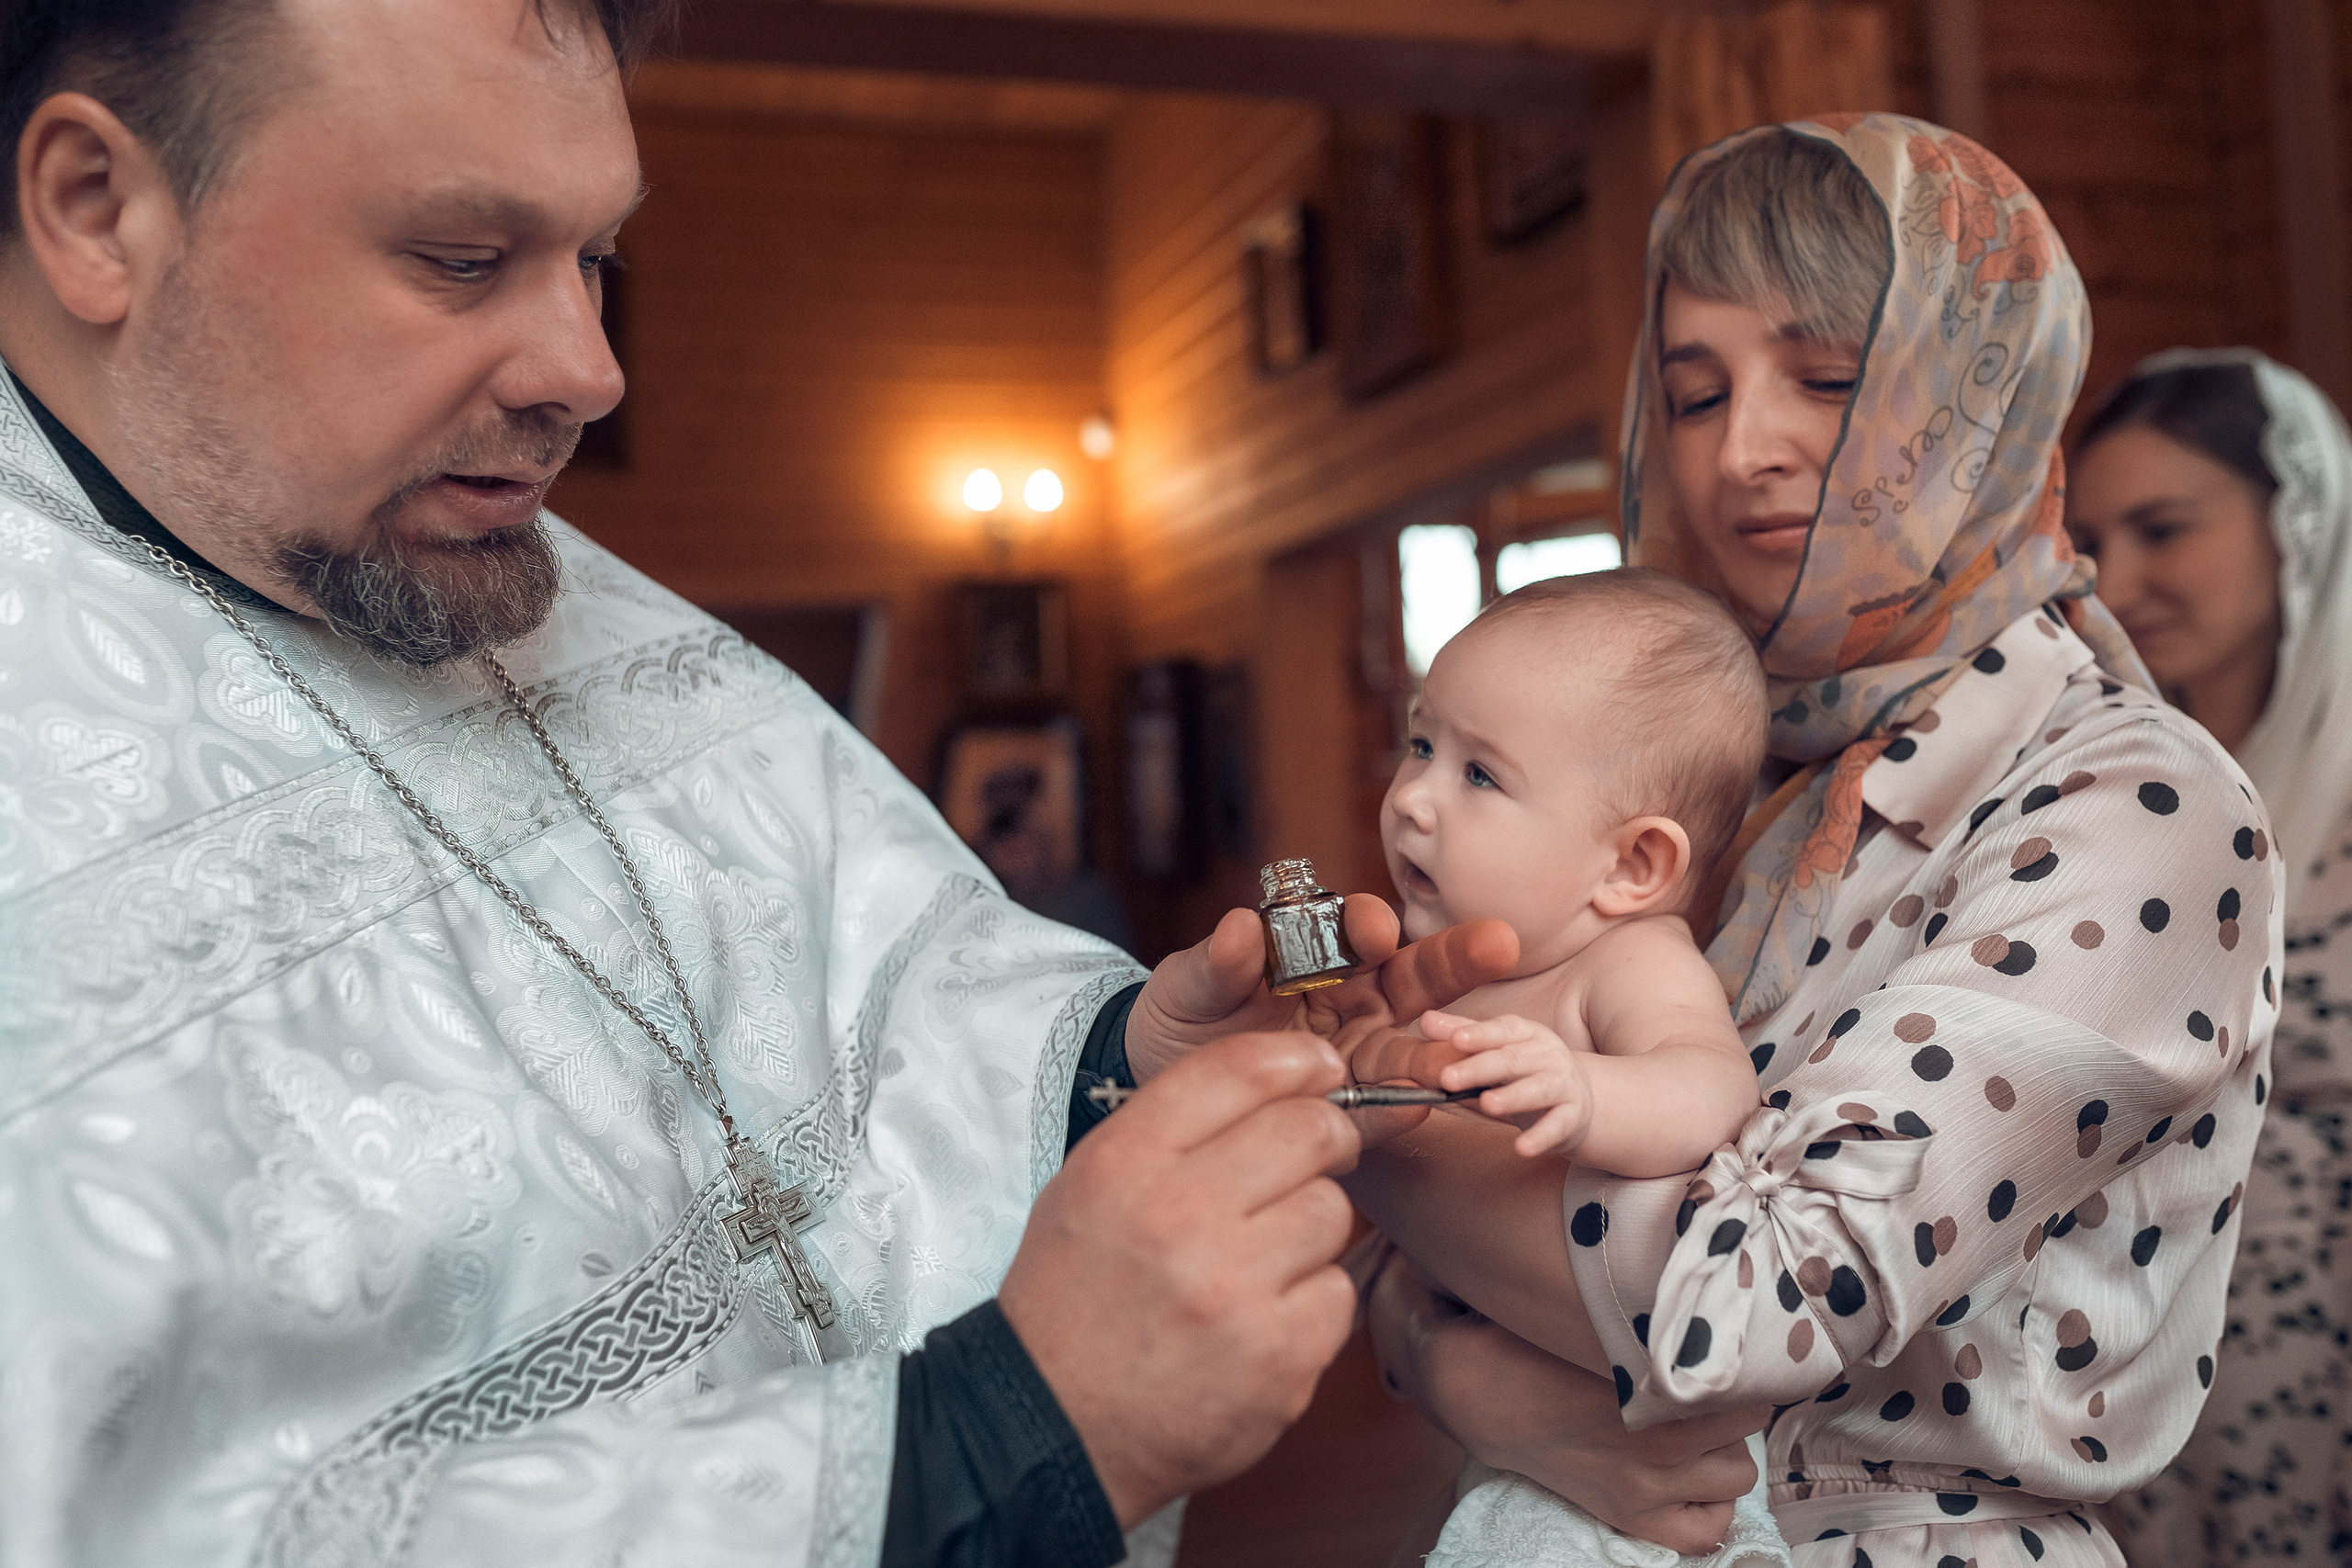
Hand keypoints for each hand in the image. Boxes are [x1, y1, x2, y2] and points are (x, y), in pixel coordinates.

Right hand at [1000, 1032, 1360, 1527]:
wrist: (1055, 1427)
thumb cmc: (1074, 1301)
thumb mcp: (1089, 1187)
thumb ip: (1174, 1128)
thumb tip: (1283, 1079)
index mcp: (1125, 1165)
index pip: (1238, 1071)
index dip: (1296, 1059)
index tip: (1319, 1066)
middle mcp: (1180, 1218)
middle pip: (1310, 1131)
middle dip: (1327, 1135)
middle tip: (1318, 1153)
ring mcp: (1234, 1291)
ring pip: (1332, 1211)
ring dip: (1310, 1227)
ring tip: (1264, 1257)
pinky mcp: (1279, 1357)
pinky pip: (1338, 1292)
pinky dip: (1312, 1303)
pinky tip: (1264, 1318)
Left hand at [1123, 895, 1516, 1087]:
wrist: (1159, 1084)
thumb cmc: (1182, 1017)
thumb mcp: (1187, 987)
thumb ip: (1215, 964)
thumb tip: (1240, 925)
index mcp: (1319, 953)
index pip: (1355, 930)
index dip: (1367, 926)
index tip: (1374, 930)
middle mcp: (1355, 1000)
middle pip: (1416, 978)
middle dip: (1457, 961)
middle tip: (1498, 943)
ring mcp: (1360, 1057)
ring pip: (1411, 1049)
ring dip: (1436, 1054)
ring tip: (1459, 1061)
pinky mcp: (1351, 1111)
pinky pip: (1380, 1111)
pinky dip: (1396, 1110)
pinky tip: (1417, 1108)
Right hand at [1367, 1249, 1764, 1554]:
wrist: (1472, 1393)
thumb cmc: (1530, 1336)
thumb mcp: (1585, 1299)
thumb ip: (1638, 1285)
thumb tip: (1688, 1241)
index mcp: (1656, 1376)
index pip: (1746, 1373)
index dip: (1736, 1356)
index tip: (1720, 1345)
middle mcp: (1664, 1436)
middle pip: (1751, 1421)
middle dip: (1734, 1401)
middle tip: (1703, 1383)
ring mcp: (1649, 1483)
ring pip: (1740, 1473)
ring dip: (1725, 1452)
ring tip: (1697, 1429)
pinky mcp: (1631, 1515)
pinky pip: (1707, 1531)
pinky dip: (1709, 1510)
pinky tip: (1690, 1480)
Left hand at [1425, 1010, 1594, 1157]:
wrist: (1580, 1100)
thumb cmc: (1527, 1070)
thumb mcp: (1498, 1047)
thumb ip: (1462, 1033)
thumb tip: (1425, 1020)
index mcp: (1525, 1033)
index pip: (1502, 1030)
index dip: (1479, 1033)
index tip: (1455, 1039)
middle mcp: (1547, 1055)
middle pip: (1513, 1060)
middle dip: (1480, 1068)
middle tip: (1448, 1078)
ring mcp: (1563, 1084)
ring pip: (1538, 1089)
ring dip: (1513, 1097)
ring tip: (1487, 1104)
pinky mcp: (1572, 1116)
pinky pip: (1557, 1125)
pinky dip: (1541, 1136)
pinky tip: (1523, 1147)